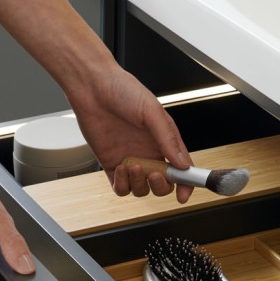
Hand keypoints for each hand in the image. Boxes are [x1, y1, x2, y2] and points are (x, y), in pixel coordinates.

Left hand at [71, 66, 194, 202]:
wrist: (92, 86)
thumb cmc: (122, 90)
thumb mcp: (152, 111)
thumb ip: (168, 139)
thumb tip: (183, 164)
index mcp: (164, 141)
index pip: (182, 170)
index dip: (186, 184)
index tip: (184, 194)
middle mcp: (149, 153)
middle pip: (163, 185)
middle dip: (161, 186)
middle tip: (155, 174)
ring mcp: (130, 160)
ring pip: (142, 189)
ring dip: (140, 184)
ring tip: (134, 166)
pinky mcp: (111, 164)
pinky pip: (120, 188)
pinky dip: (123, 185)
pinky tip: (121, 169)